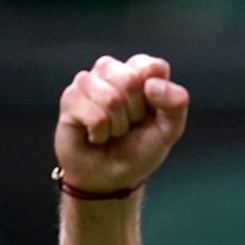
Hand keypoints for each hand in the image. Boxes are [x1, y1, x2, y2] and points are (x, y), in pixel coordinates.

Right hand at [54, 53, 189, 194]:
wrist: (109, 177)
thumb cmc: (138, 149)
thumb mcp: (169, 131)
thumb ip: (175, 104)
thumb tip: (152, 84)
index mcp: (140, 72)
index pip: (154, 67)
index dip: (156, 97)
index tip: (149, 114)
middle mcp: (113, 71)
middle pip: (130, 80)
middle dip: (135, 113)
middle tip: (129, 125)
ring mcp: (88, 82)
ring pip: (111, 98)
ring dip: (117, 125)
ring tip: (112, 131)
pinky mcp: (70, 98)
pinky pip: (95, 116)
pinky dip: (100, 134)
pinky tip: (95, 136)